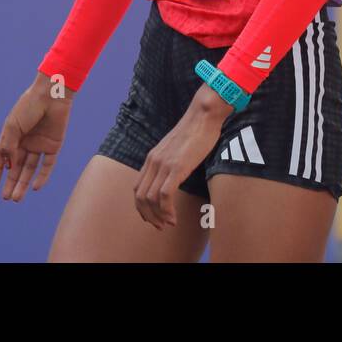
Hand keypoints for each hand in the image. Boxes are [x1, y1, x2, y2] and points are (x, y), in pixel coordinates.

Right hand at [0, 73, 73, 201]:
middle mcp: (25, 142)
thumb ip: (9, 146)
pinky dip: (42, 176)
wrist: (52, 95)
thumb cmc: (29, 106)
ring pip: (30, 169)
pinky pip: (47, 165)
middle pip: (16, 167)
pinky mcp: (54, 146)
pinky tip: (35, 187)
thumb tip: (8, 165)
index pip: (1, 157)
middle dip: (10, 182)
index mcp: (12, 135)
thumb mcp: (13, 126)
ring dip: (23, 183)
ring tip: (16, 198)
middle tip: (5, 198)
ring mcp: (39, 145)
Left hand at [134, 85, 231, 228]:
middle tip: (160, 226)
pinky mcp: (176, 167)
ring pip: (151, 199)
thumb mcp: (176, 148)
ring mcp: (164, 165)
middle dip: (149, 216)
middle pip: (140, 197)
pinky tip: (174, 217)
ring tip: (169, 223)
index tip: (153, 217)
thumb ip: (171, 161)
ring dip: (158, 216)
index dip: (142, 208)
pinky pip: (165, 195)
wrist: (203, 115)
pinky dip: (167, 210)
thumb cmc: (196, 131)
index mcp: (152, 158)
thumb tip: (174, 175)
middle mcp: (153, 162)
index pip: (138, 189)